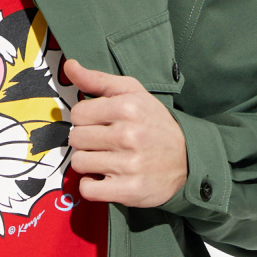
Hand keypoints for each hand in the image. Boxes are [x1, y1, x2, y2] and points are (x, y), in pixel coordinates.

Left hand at [62, 58, 188, 207]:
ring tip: (105, 160)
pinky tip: (104, 179)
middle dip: (86, 141)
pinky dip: (92, 186)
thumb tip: (69, 66)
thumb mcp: (132, 93)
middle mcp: (128, 134)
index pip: (78, 113)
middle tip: (103, 144)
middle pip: (76, 138)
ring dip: (88, 164)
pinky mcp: (128, 190)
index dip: (85, 120)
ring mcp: (129, 164)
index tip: (99, 124)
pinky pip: (88, 189)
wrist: (186, 159)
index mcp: (128, 107)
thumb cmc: (153, 123)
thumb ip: (98, 80)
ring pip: (79, 163)